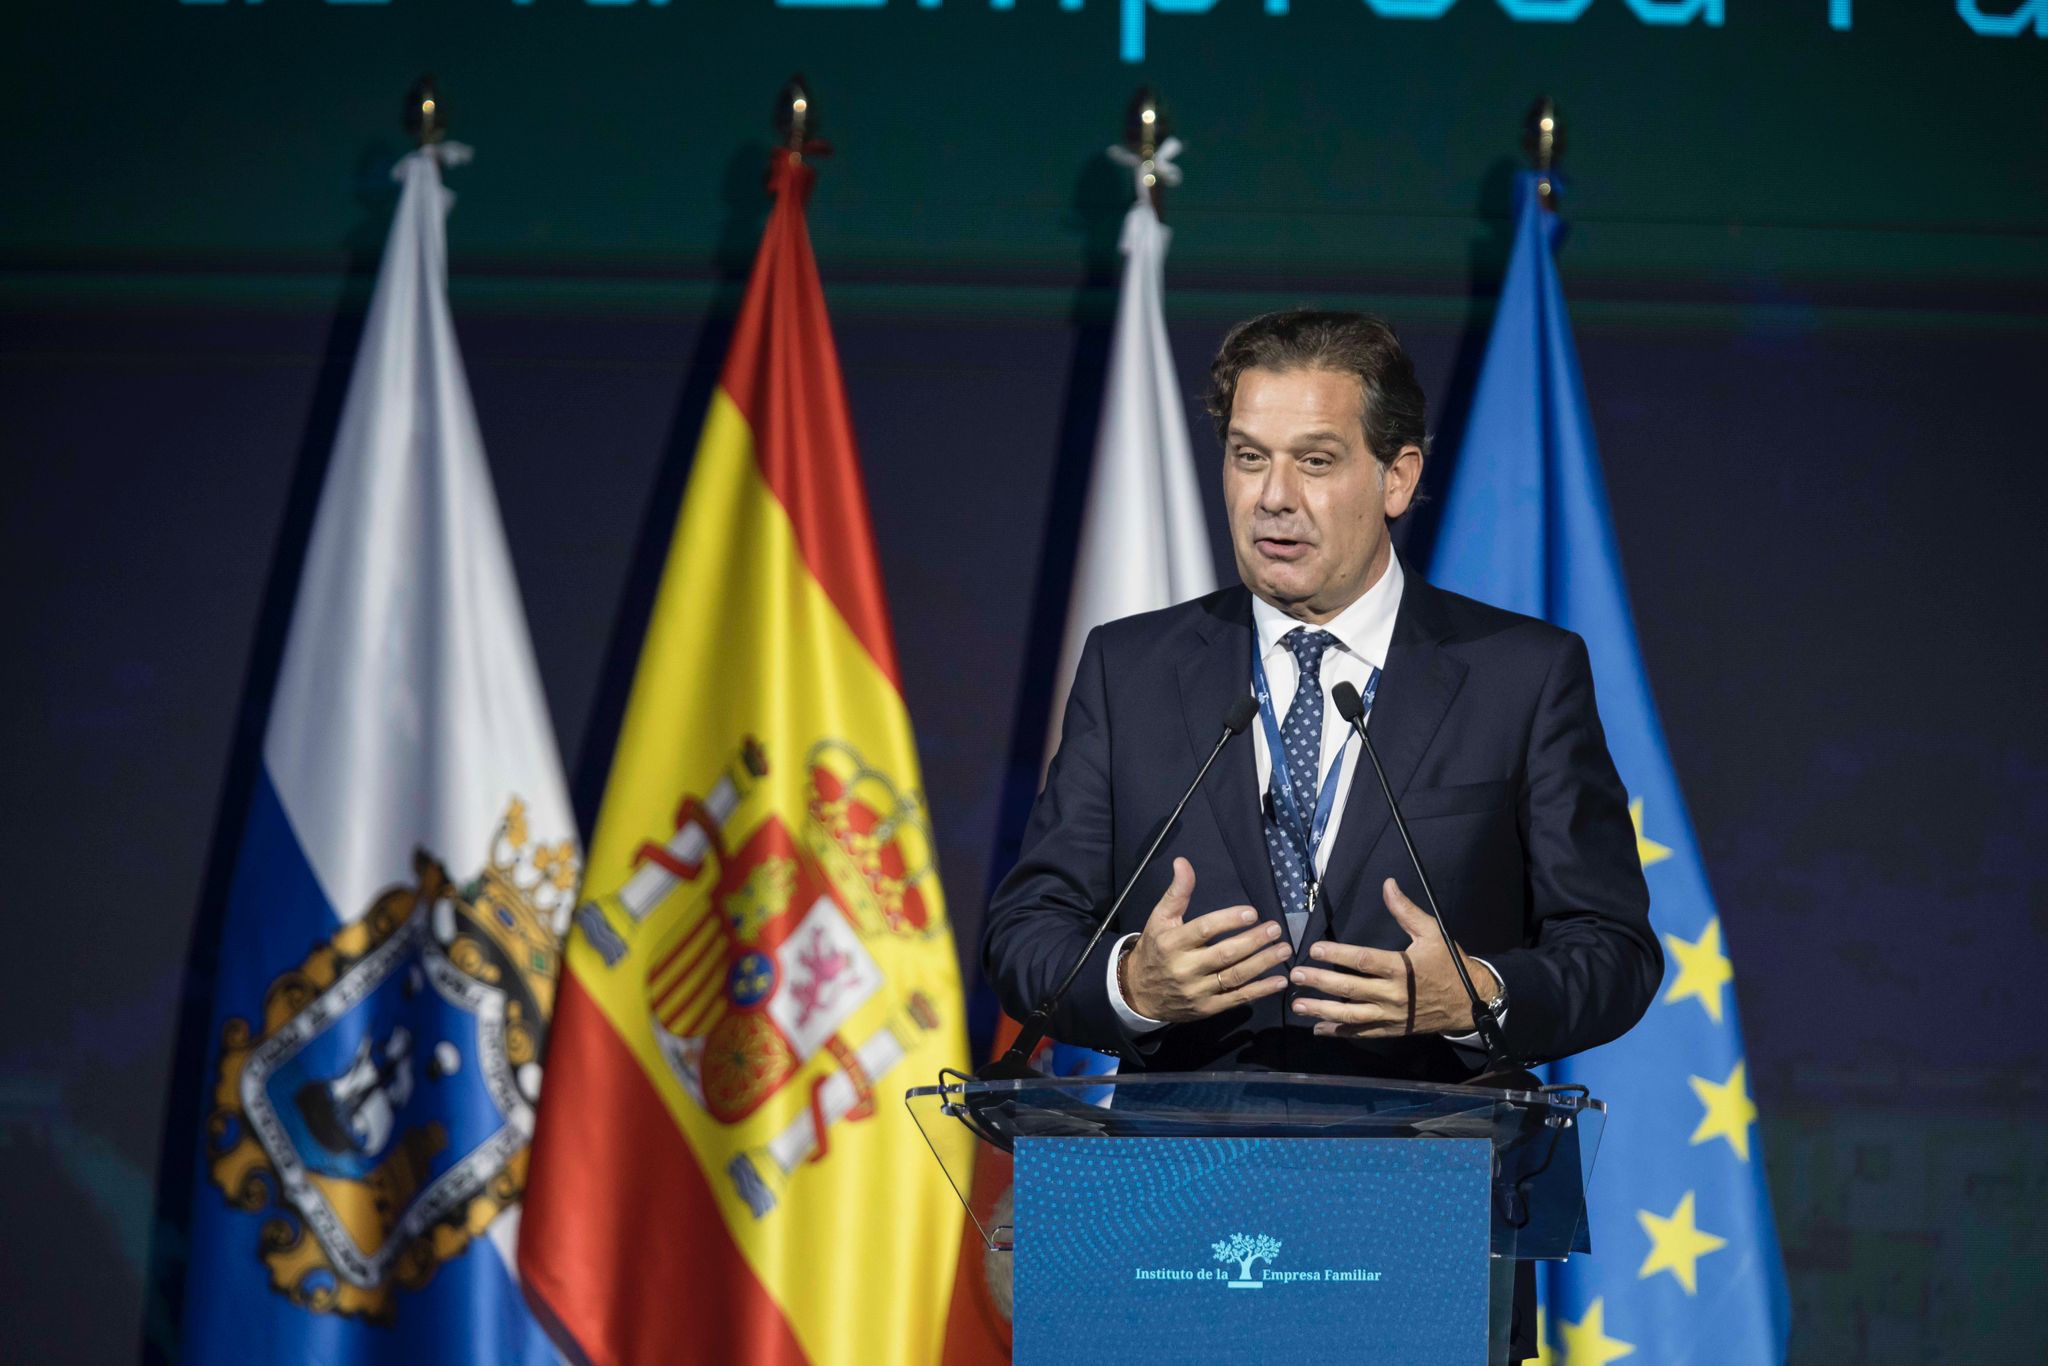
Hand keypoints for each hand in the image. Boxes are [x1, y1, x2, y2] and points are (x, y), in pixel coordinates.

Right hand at [1122, 858, 1290, 1022]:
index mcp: (1173, 943)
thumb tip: (1183, 862)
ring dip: (1263, 963)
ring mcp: (1197, 991)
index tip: (1252, 912)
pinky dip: (1260, 990)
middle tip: (1275, 929)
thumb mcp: (1159, 919)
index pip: (1204, 930)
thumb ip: (1177, 892)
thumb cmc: (1155, 949)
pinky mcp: (1207, 1008)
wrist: (1138, 993)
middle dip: (1253, 941)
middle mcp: (1185, 968)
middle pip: (1225, 955)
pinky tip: (1279, 980)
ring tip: (1284, 950)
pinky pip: (1237, 999)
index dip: (1229, 920)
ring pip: (1235, 977)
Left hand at [1288, 878, 1499, 1037]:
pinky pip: (1361, 1032)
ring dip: (1322, 1011)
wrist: (1470, 1004)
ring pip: (1351, 1015)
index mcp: (1402, 969)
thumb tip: (1387, 884)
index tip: (1314, 949)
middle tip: (1295, 976)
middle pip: (1350, 989)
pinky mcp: (1391, 1029)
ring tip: (1298, 1005)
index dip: (1337, 955)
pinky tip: (1318, 1029)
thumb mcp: (1432, 933)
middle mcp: (1393, 995)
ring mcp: (1391, 1015)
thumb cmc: (1449, 964)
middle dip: (1320, 983)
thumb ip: (1406, 911)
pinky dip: (1339, 1032)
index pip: (1363, 961)